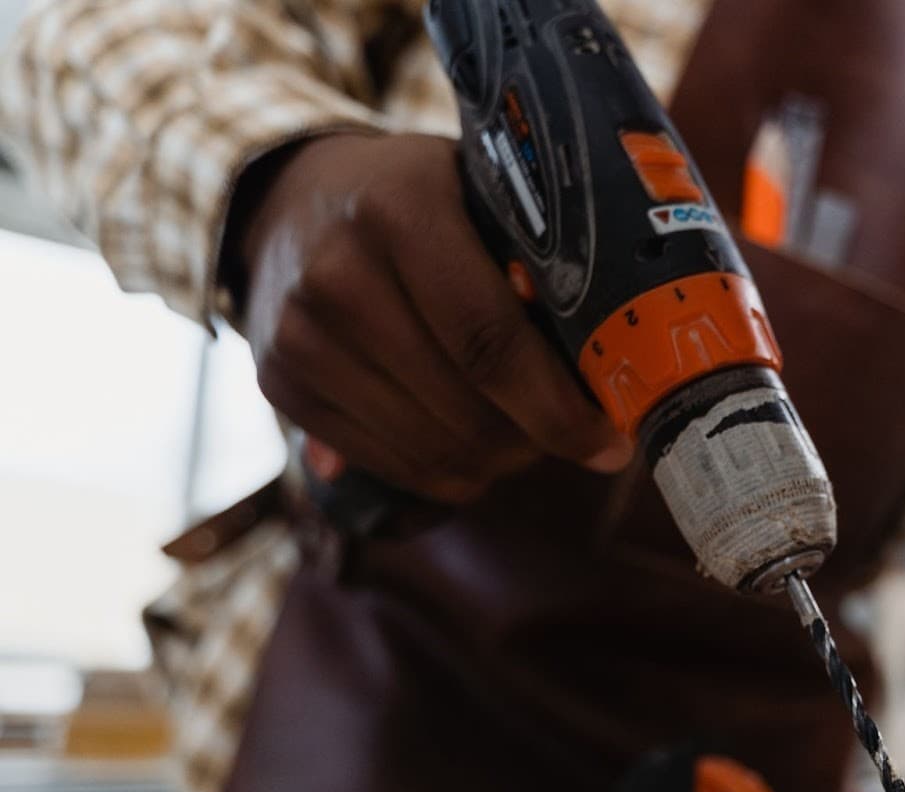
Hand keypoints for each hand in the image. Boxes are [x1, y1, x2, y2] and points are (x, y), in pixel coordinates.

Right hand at [230, 132, 630, 501]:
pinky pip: (391, 466)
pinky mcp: (280, 386)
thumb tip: (608, 368)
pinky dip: (448, 473)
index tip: (609, 442)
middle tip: (576, 436)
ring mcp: (298, 336)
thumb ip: (535, 262)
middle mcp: (337, 275)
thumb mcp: (476, 191)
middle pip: (466, 410)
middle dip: (537, 441)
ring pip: (433, 451)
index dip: (557, 409)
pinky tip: (473, 444)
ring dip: (497, 462)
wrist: (290, 197)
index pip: (490, 342)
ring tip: (525, 435)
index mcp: (400, 211)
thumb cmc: (416, 197)